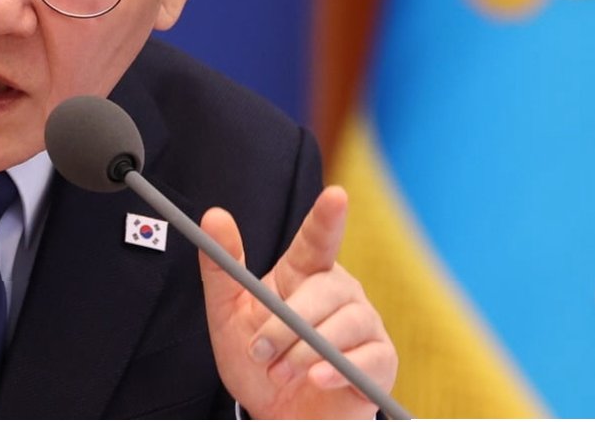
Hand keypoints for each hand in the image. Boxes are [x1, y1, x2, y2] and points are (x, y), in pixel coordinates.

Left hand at [199, 186, 396, 418]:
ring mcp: (364, 324)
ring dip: (304, 351)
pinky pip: (368, 357)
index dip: (328, 217)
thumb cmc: (256, 360)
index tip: (336, 195)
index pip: (318, 238)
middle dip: (286, 323)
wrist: (274, 414)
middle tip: (260, 351)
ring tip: (281, 371)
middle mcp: (340, 291)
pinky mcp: (380, 360)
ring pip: (345, 323)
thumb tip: (213, 215)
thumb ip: (222, 266)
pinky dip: (337, 369)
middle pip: (323, 290)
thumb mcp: (227, 314)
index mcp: (305, 272)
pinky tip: (316, 378)